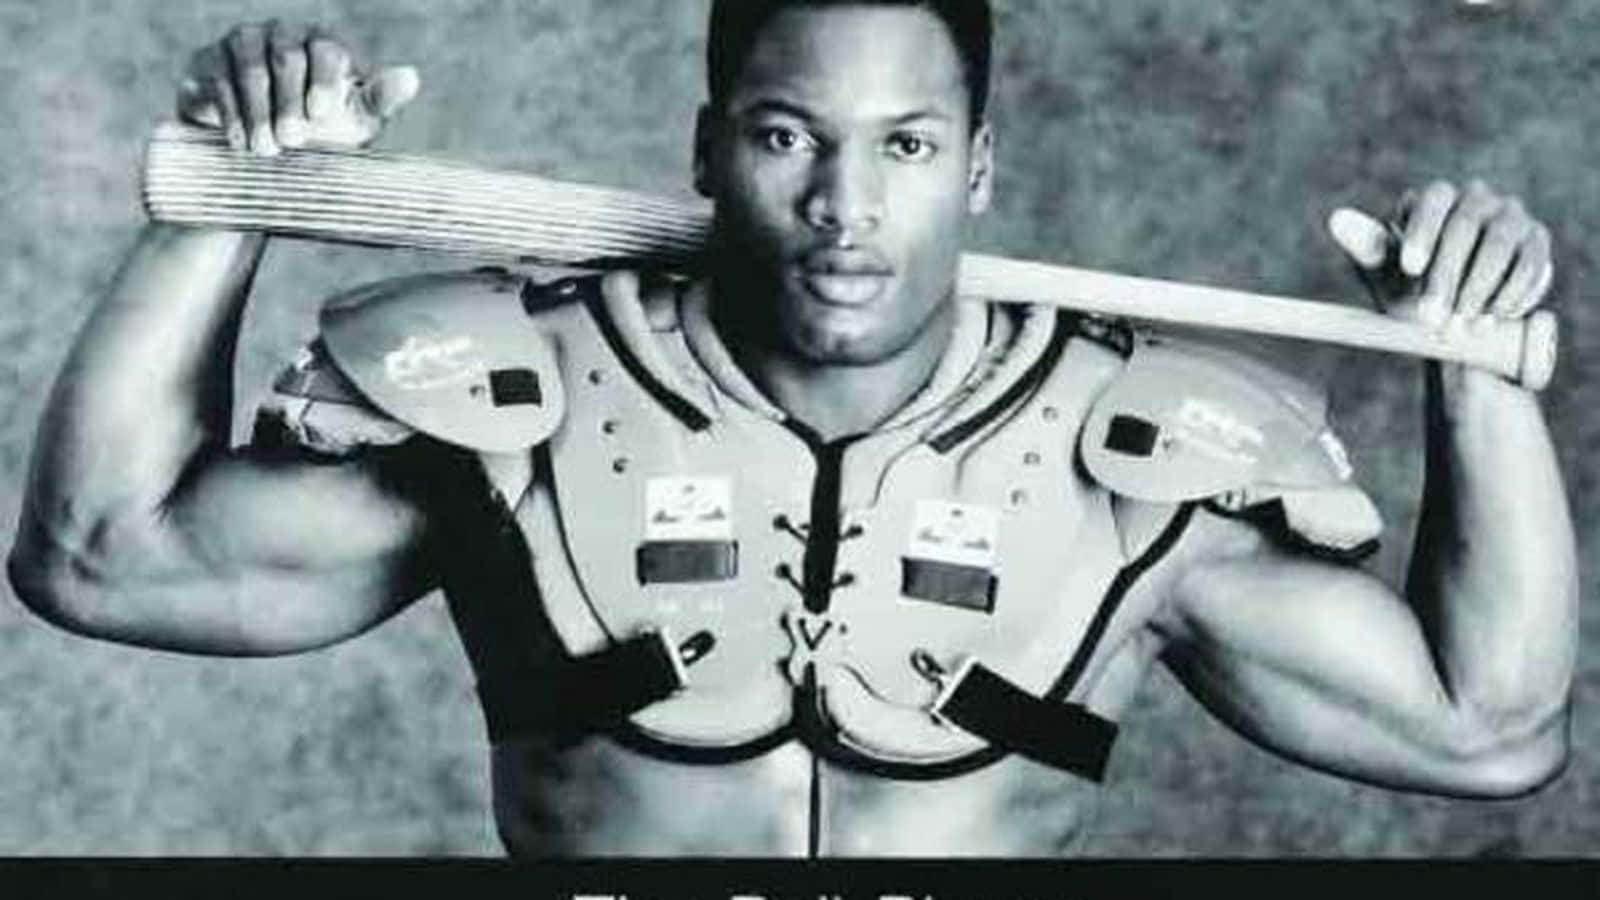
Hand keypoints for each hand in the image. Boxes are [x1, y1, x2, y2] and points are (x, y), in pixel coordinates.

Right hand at [176, 21, 419, 155]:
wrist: (270, 148)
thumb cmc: (326, 129)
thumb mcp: (357, 119)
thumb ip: (381, 98)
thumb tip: (411, 77)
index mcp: (322, 40)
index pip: (325, 50)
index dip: (323, 81)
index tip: (320, 115)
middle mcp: (281, 33)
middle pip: (285, 59)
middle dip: (287, 103)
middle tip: (291, 141)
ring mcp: (241, 42)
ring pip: (249, 68)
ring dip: (257, 111)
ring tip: (265, 150)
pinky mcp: (208, 60)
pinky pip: (216, 80)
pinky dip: (228, 113)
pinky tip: (239, 142)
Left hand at [1328, 179, 1553, 327]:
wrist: (1454, 321)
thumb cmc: (1411, 290)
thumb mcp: (1385, 273)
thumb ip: (1367, 246)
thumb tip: (1336, 218)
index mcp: (1437, 199)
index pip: (1432, 201)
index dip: (1421, 233)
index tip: (1408, 269)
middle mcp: (1477, 199)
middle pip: (1465, 226)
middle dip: (1446, 276)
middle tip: (1429, 317)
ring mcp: (1510, 218)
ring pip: (1499, 245)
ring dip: (1477, 289)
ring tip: (1458, 325)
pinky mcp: (1536, 243)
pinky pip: (1529, 264)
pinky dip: (1509, 294)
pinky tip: (1490, 319)